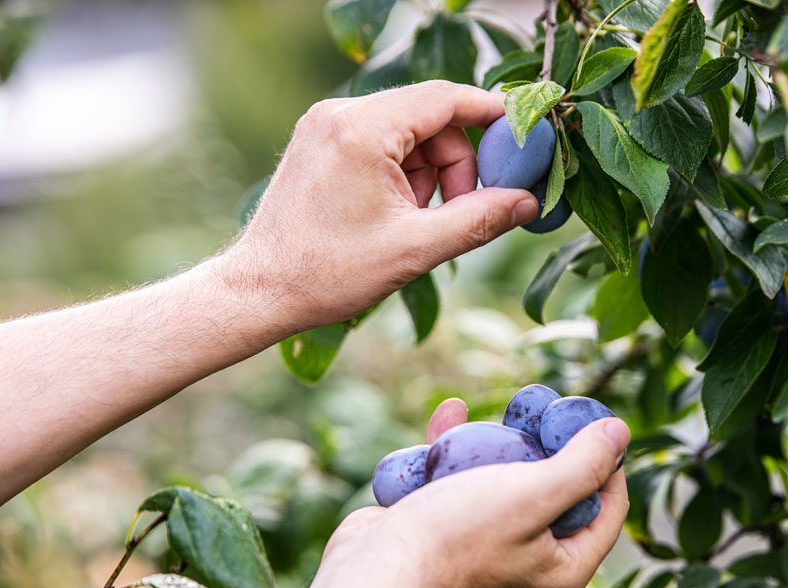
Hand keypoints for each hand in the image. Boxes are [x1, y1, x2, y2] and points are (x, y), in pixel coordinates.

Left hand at [217, 81, 539, 335]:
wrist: (260, 290)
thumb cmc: (327, 272)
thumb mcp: (415, 248)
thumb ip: (478, 219)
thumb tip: (528, 201)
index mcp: (362, 129)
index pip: (446, 98)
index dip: (491, 115)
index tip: (521, 138)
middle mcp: (340, 113)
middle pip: (430, 117)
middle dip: (455, 162)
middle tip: (460, 210)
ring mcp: (325, 125)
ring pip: (407, 131)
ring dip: (428, 172)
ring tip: (416, 220)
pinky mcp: (320, 141)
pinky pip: (381, 141)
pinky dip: (402, 172)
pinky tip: (396, 212)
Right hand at [278, 399, 629, 587]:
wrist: (376, 572)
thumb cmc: (458, 536)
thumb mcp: (533, 493)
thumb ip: (582, 465)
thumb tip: (621, 433)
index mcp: (562, 569)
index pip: (608, 509)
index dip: (608, 461)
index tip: (593, 420)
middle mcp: (529, 568)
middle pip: (556, 497)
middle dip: (548, 448)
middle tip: (543, 412)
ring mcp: (486, 556)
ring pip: (506, 489)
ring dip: (501, 446)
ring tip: (499, 411)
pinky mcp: (446, 540)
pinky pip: (463, 491)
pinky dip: (458, 456)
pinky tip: (451, 416)